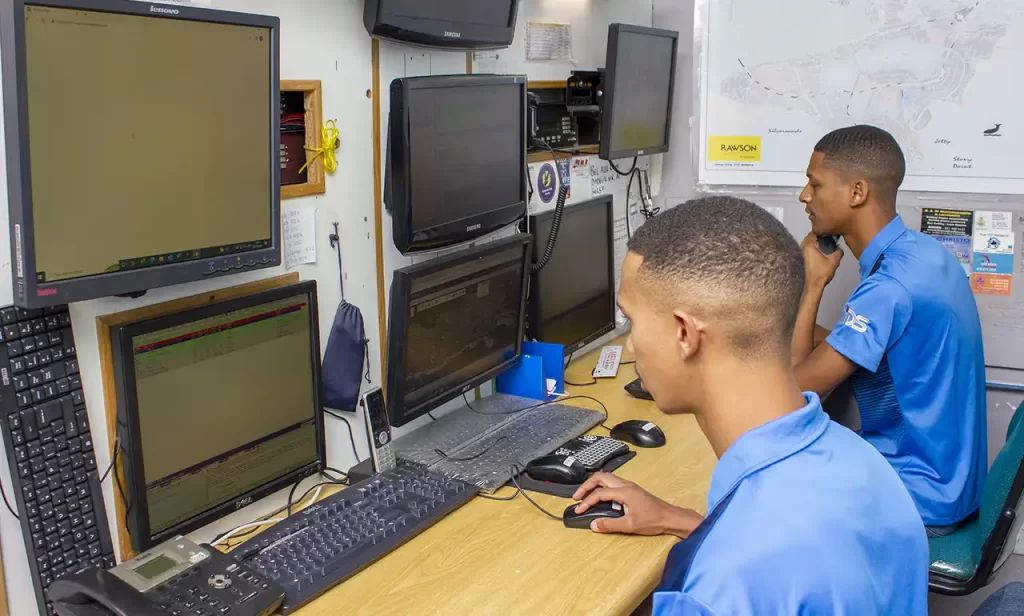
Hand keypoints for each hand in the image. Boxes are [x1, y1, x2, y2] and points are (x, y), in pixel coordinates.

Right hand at [571, 473, 702, 537]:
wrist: (670, 517)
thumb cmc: (653, 521)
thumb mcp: (630, 526)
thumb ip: (610, 525)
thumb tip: (593, 525)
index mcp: (624, 491)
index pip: (599, 493)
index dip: (587, 501)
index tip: (579, 510)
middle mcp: (625, 484)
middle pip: (600, 477)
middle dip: (586, 486)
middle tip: (577, 497)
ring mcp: (629, 485)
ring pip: (607, 478)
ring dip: (594, 485)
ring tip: (585, 496)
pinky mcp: (632, 489)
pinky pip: (612, 482)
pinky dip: (602, 487)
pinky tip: (601, 498)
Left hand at [801, 233, 842, 288]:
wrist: (814, 284)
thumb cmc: (821, 273)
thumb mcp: (834, 260)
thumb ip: (838, 251)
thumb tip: (839, 248)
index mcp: (809, 245)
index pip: (814, 231)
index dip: (823, 230)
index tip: (830, 230)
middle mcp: (804, 248)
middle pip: (811, 236)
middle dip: (820, 235)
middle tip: (829, 236)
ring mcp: (803, 253)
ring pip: (809, 242)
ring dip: (817, 241)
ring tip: (827, 242)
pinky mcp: (804, 258)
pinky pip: (809, 247)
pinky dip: (815, 246)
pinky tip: (822, 250)